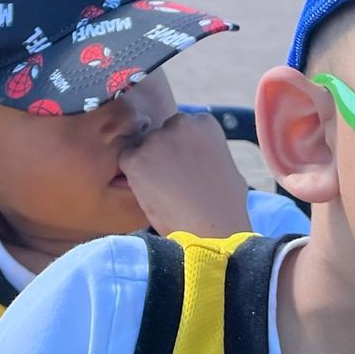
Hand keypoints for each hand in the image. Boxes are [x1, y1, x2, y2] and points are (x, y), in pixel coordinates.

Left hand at [118, 111, 252, 238]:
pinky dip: (133, 178)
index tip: (185, 169)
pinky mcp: (135, 158)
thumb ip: (209, 152)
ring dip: (146, 166)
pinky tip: (152, 194)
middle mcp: (179, 123)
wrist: (214, 231)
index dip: (179, 151)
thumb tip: (197, 155)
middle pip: (158, 134)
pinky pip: (126, 163)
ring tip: (164, 192)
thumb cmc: (225, 207)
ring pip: (141, 148)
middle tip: (171, 181)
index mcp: (203, 122)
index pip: (179, 128)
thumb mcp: (228, 167)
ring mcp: (156, 139)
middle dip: (161, 154)